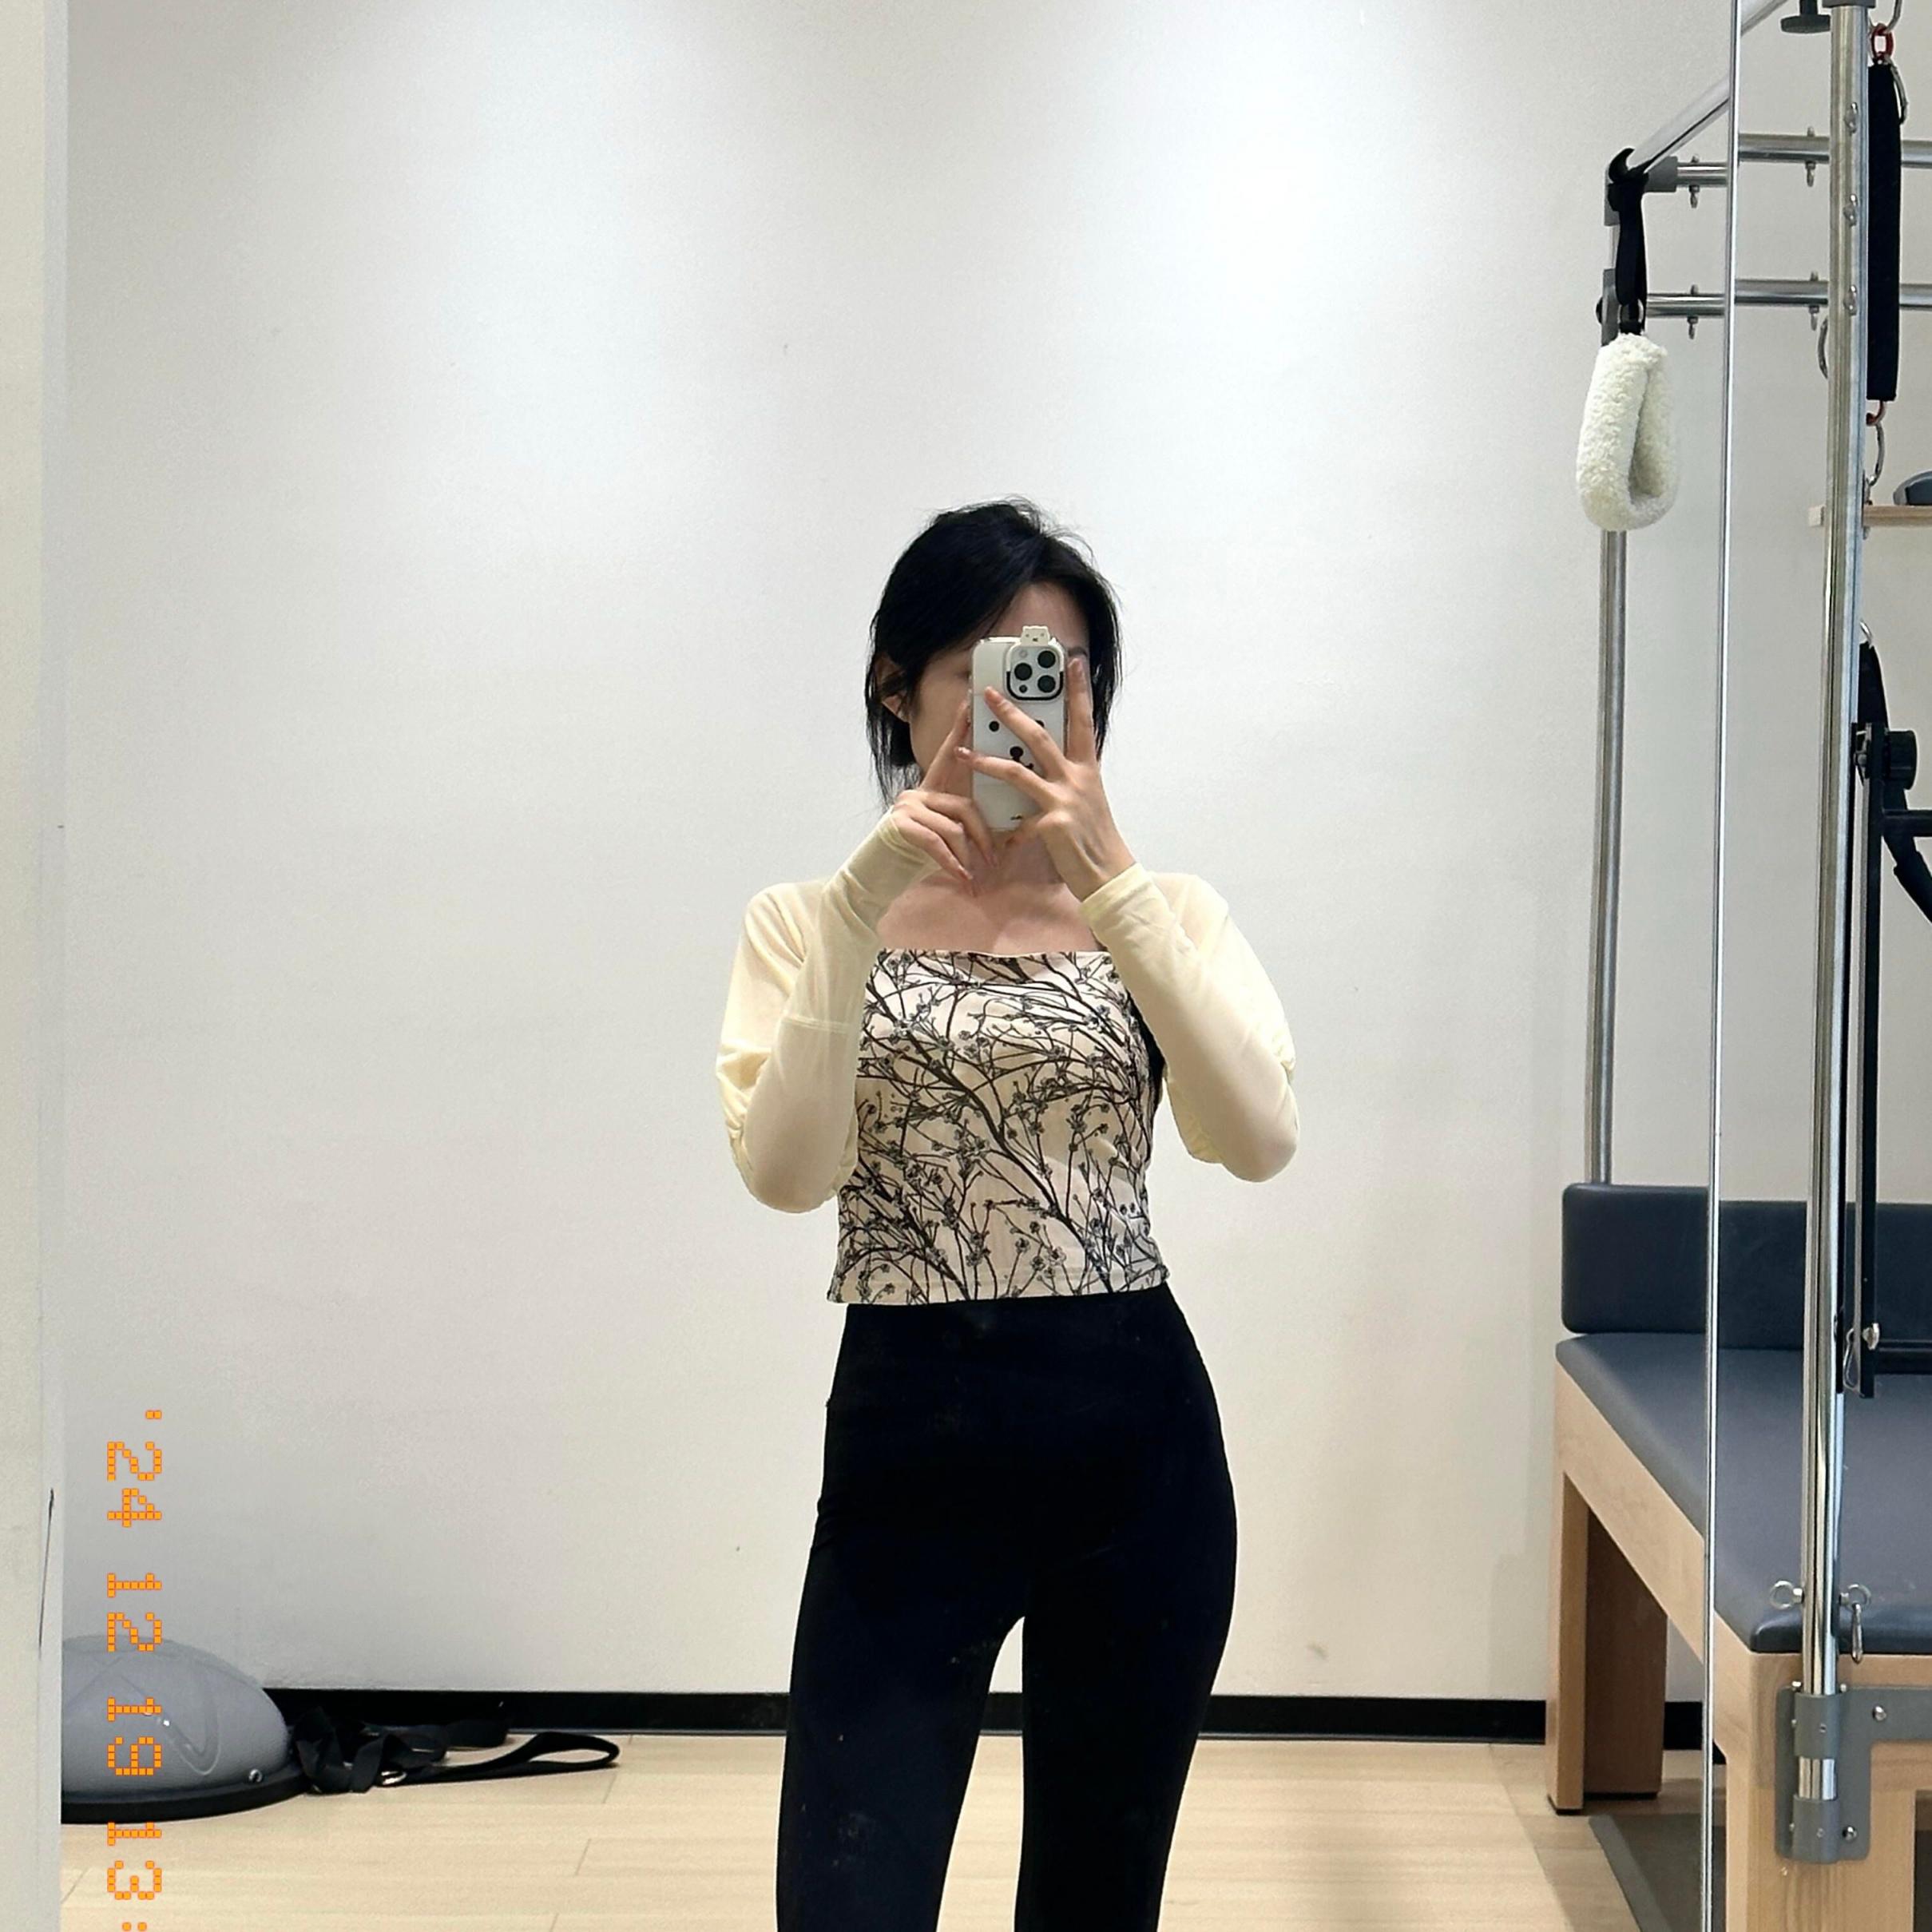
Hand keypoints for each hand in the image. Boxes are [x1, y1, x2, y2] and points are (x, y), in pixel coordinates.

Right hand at [886, 691, 999, 892]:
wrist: (878, 876)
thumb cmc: (914, 857)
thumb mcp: (942, 836)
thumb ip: (961, 824)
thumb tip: (1003, 834)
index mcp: (930, 789)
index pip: (948, 754)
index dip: (959, 729)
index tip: (971, 704)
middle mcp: (917, 792)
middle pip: (965, 806)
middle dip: (983, 837)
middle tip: (995, 861)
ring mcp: (908, 807)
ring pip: (954, 827)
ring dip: (968, 857)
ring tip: (975, 878)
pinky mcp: (901, 824)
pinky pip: (937, 843)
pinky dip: (953, 865)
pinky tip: (962, 881)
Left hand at [963, 655, 1135, 900]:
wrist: (1109, 874)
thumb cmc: (1094, 837)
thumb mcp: (1087, 799)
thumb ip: (1068, 777)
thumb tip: (1045, 761)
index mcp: (1087, 768)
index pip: (1083, 720)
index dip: (1078, 690)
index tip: (1072, 662)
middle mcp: (1076, 778)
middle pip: (1039, 736)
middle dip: (1011, 713)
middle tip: (988, 695)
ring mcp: (1064, 800)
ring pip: (1018, 771)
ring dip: (987, 761)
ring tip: (964, 754)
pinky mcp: (1053, 824)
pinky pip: (1019, 822)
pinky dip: (1008, 832)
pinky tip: (1002, 843)